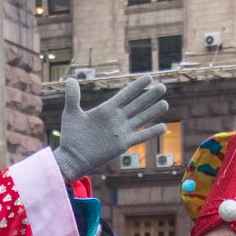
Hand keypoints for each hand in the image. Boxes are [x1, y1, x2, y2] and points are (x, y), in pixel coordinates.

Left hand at [52, 75, 168, 181]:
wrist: (72, 158)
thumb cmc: (70, 137)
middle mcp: (116, 119)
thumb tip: (70, 79)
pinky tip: (163, 127)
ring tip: (165, 103)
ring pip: (141, 118)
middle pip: (137, 104)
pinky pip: (140, 137)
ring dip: (153, 111)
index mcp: (106, 110)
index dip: (137, 86)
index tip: (148, 77)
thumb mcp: (71, 113)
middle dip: (149, 96)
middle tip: (162, 86)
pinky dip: (151, 132)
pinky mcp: (123, 144)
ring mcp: (121, 131)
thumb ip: (73, 97)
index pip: (125, 95)